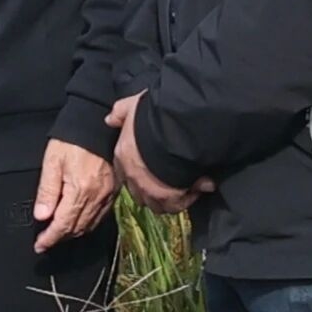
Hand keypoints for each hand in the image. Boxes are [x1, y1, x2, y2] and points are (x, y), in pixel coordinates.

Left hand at [32, 139, 117, 250]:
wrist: (95, 125)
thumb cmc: (71, 140)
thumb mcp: (52, 162)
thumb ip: (47, 191)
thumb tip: (42, 217)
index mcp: (80, 190)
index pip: (64, 224)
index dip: (50, 238)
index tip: (39, 246)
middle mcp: (97, 197)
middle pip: (77, 228)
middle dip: (60, 237)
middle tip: (45, 241)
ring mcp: (108, 195)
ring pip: (90, 225)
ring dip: (73, 232)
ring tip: (58, 234)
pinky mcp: (113, 191)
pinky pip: (100, 216)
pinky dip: (87, 223)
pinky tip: (77, 221)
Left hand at [106, 91, 204, 212]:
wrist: (174, 130)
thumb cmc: (152, 116)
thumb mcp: (133, 105)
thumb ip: (120, 111)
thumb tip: (110, 120)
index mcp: (123, 156)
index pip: (125, 172)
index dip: (138, 171)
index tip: (151, 166)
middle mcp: (133, 177)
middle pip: (139, 191)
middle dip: (152, 188)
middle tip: (169, 178)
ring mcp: (150, 191)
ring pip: (157, 203)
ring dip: (170, 196)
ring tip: (187, 184)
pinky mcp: (170, 199)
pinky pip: (178, 205)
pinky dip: (189, 198)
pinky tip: (202, 185)